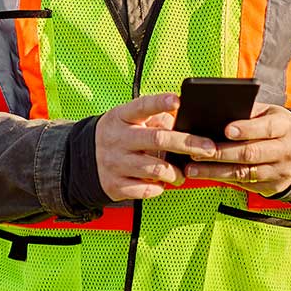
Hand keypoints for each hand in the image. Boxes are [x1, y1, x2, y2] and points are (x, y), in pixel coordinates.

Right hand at [95, 92, 218, 200]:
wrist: (82, 159)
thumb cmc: (117, 135)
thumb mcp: (127, 119)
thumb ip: (154, 118)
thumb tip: (183, 120)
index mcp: (121, 117)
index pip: (142, 106)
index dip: (160, 102)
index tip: (177, 100)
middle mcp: (118, 139)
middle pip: (157, 139)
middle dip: (187, 144)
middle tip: (208, 148)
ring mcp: (116, 163)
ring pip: (155, 169)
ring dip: (175, 173)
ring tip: (181, 174)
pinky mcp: (115, 185)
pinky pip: (145, 190)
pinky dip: (158, 188)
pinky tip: (161, 184)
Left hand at [183, 102, 290, 195]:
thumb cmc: (276, 126)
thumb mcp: (269, 113)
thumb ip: (248, 112)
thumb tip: (216, 110)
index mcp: (285, 127)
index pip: (265, 129)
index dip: (246, 129)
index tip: (226, 129)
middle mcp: (285, 151)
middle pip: (251, 153)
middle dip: (221, 153)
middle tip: (196, 151)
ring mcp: (280, 172)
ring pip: (244, 173)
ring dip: (215, 172)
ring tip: (192, 168)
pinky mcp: (273, 187)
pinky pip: (245, 184)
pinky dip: (223, 179)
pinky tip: (205, 175)